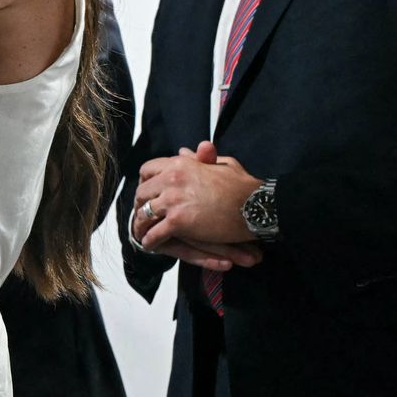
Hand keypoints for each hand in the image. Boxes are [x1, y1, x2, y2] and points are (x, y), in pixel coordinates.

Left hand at [132, 142, 264, 257]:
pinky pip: (155, 233)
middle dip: (140, 204)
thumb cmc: (243, 186)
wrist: (256, 206)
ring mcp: (173, 200)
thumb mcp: (222, 164)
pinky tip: (150, 245)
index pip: (147, 170)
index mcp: (180, 164)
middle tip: (142, 214)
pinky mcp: (178, 221)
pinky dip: (150, 241)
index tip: (147, 193)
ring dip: (141, 224)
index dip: (145, 182)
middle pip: (142, 193)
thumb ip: (200, 159)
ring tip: (142, 232)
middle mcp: (172, 179)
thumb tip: (183, 151)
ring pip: (144, 214)